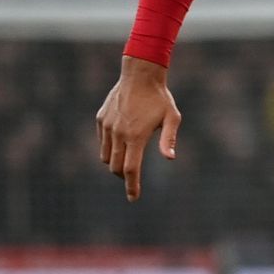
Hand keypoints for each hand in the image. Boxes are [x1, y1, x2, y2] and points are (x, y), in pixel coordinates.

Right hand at [95, 56, 181, 200]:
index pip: (131, 169)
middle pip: (116, 167)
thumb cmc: (160, 98)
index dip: (132, 186)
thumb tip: (170, 158)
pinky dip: (110, 148)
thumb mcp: (172, 118)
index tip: (133, 198)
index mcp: (136, 136)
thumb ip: (169, 139)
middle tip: (132, 179)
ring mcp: (107, 126)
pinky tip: (121, 143)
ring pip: (106, 157)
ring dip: (115, 164)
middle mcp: (118, 133)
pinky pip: (103, 142)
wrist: (139, 74)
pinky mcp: (101, 119)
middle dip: (124, 177)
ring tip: (128, 160)